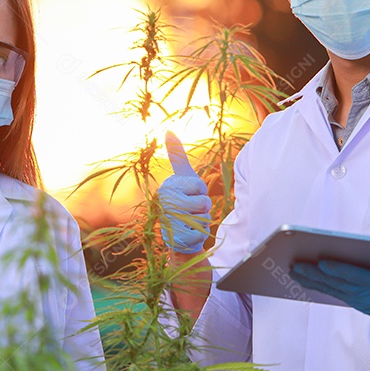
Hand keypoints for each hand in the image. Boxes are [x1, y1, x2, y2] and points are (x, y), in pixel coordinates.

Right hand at [157, 131, 211, 253]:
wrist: (176, 236)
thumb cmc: (182, 204)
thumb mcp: (183, 179)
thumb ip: (177, 157)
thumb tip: (168, 131)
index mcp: (168, 187)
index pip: (199, 185)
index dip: (199, 192)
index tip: (188, 195)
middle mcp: (165, 203)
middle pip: (203, 202)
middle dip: (202, 208)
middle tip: (189, 212)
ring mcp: (169, 221)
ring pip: (204, 218)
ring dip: (202, 221)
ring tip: (189, 222)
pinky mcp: (176, 239)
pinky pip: (202, 233)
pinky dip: (200, 235)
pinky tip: (188, 235)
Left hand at [290, 260, 369, 331]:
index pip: (356, 276)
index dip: (339, 269)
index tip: (322, 262)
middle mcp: (367, 296)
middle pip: (337, 283)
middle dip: (316, 274)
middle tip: (296, 264)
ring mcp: (360, 301)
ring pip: (332, 289)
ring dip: (311, 281)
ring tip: (293, 271)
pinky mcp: (356, 303)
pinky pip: (334, 293)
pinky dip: (318, 286)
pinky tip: (305, 280)